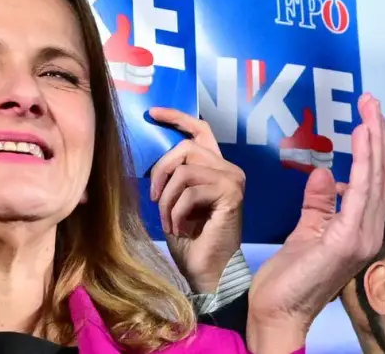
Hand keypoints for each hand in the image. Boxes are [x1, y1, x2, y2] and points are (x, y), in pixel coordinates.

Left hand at [148, 108, 245, 293]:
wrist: (209, 271)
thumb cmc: (191, 242)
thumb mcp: (174, 203)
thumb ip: (173, 177)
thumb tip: (151, 160)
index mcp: (215, 168)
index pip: (200, 130)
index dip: (177, 118)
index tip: (152, 113)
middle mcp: (228, 168)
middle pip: (184, 148)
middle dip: (160, 172)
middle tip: (155, 200)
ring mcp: (232, 179)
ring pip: (184, 169)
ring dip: (167, 200)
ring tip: (171, 222)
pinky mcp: (231, 193)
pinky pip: (190, 190)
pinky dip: (176, 212)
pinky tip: (182, 228)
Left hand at [248, 94, 384, 353]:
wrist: (277, 312)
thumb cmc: (289, 279)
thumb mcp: (306, 231)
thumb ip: (320, 202)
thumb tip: (325, 173)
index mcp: (365, 228)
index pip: (384, 181)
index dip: (382, 147)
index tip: (372, 117)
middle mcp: (373, 230)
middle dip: (382, 134)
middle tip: (372, 101)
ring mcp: (364, 235)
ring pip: (380, 177)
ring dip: (376, 139)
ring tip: (370, 110)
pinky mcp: (349, 238)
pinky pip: (363, 190)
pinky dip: (366, 160)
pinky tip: (362, 136)